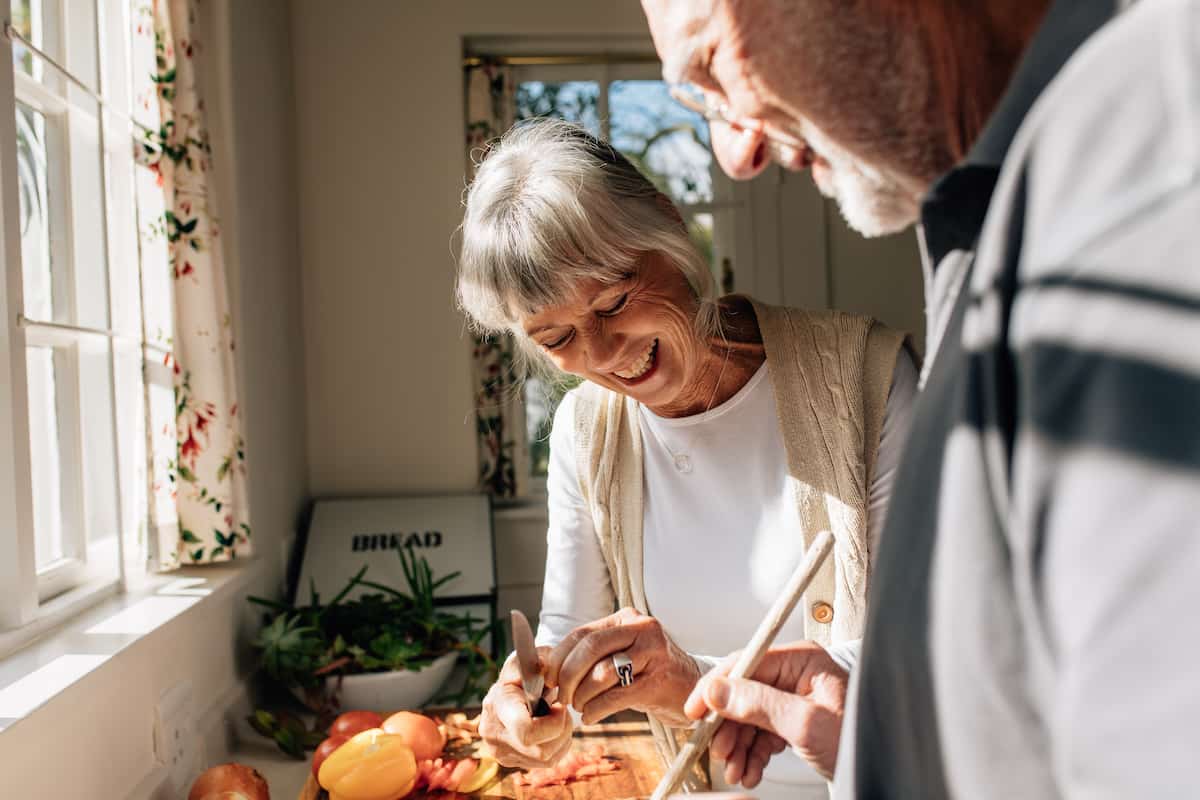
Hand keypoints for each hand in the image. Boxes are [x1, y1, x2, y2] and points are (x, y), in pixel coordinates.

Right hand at [479, 646, 573, 768]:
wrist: (509, 692)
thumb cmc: (523, 674)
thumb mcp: (528, 661)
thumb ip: (538, 658)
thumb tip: (545, 665)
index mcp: (498, 707)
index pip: (526, 731)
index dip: (553, 723)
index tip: (560, 706)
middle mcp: (494, 735)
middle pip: (541, 750)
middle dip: (561, 730)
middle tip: (562, 710)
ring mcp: (502, 753)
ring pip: (547, 759)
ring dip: (562, 738)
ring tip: (556, 718)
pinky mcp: (512, 763)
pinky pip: (546, 764)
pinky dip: (557, 747)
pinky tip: (552, 730)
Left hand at [544, 607, 700, 725]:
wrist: (691, 688)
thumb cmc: (648, 673)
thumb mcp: (622, 654)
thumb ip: (591, 655)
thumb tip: (547, 667)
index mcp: (626, 619)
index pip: (582, 633)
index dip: (559, 657)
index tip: (548, 679)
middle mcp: (641, 629)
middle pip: (590, 647)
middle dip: (568, 676)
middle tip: (562, 696)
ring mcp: (653, 653)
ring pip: (602, 672)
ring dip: (582, 695)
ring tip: (579, 707)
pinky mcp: (659, 681)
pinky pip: (616, 696)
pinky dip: (596, 709)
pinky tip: (591, 717)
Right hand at [684, 641, 847, 785]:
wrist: (886, 770)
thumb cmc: (863, 740)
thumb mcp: (805, 723)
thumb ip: (758, 703)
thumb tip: (718, 689)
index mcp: (803, 661)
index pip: (746, 663)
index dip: (716, 687)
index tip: (696, 710)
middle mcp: (797, 675)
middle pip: (744, 693)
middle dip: (730, 727)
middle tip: (720, 751)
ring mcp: (796, 700)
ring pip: (751, 718)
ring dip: (739, 746)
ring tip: (737, 769)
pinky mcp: (797, 723)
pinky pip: (764, 734)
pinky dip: (753, 754)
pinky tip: (750, 770)